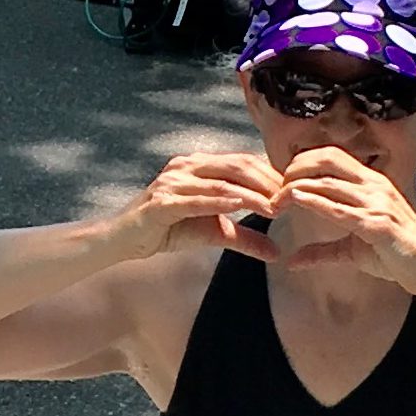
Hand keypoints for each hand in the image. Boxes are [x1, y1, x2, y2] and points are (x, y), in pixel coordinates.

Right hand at [107, 153, 286, 264]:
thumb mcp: (213, 233)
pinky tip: (239, 206)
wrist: (122, 241)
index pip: (243, 162)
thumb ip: (244, 238)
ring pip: (220, 181)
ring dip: (249, 193)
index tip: (293, 191)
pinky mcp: (161, 202)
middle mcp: (187, 166)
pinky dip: (220, 201)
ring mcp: (172, 181)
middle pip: (236, 166)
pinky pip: (196, 199)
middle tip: (290, 198)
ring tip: (273, 206)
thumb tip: (276, 252)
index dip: (270, 175)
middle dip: (266, 182)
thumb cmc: (166, 231)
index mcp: (199, 165)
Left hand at [271, 148, 415, 300]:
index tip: (282, 180)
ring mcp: (376, 202)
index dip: (304, 162)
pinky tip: (296, 200)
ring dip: (297, 186)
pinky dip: (314, 201)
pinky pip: (340, 208)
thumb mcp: (353, 251)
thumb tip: (293, 261)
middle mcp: (374, 185)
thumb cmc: (395, 256)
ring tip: (276, 198)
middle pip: (328, 158)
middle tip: (275, 186)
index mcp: (371, 184)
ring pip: (330, 181)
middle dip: (296, 167)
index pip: (333, 157)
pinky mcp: (376, 223)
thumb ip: (323, 252)